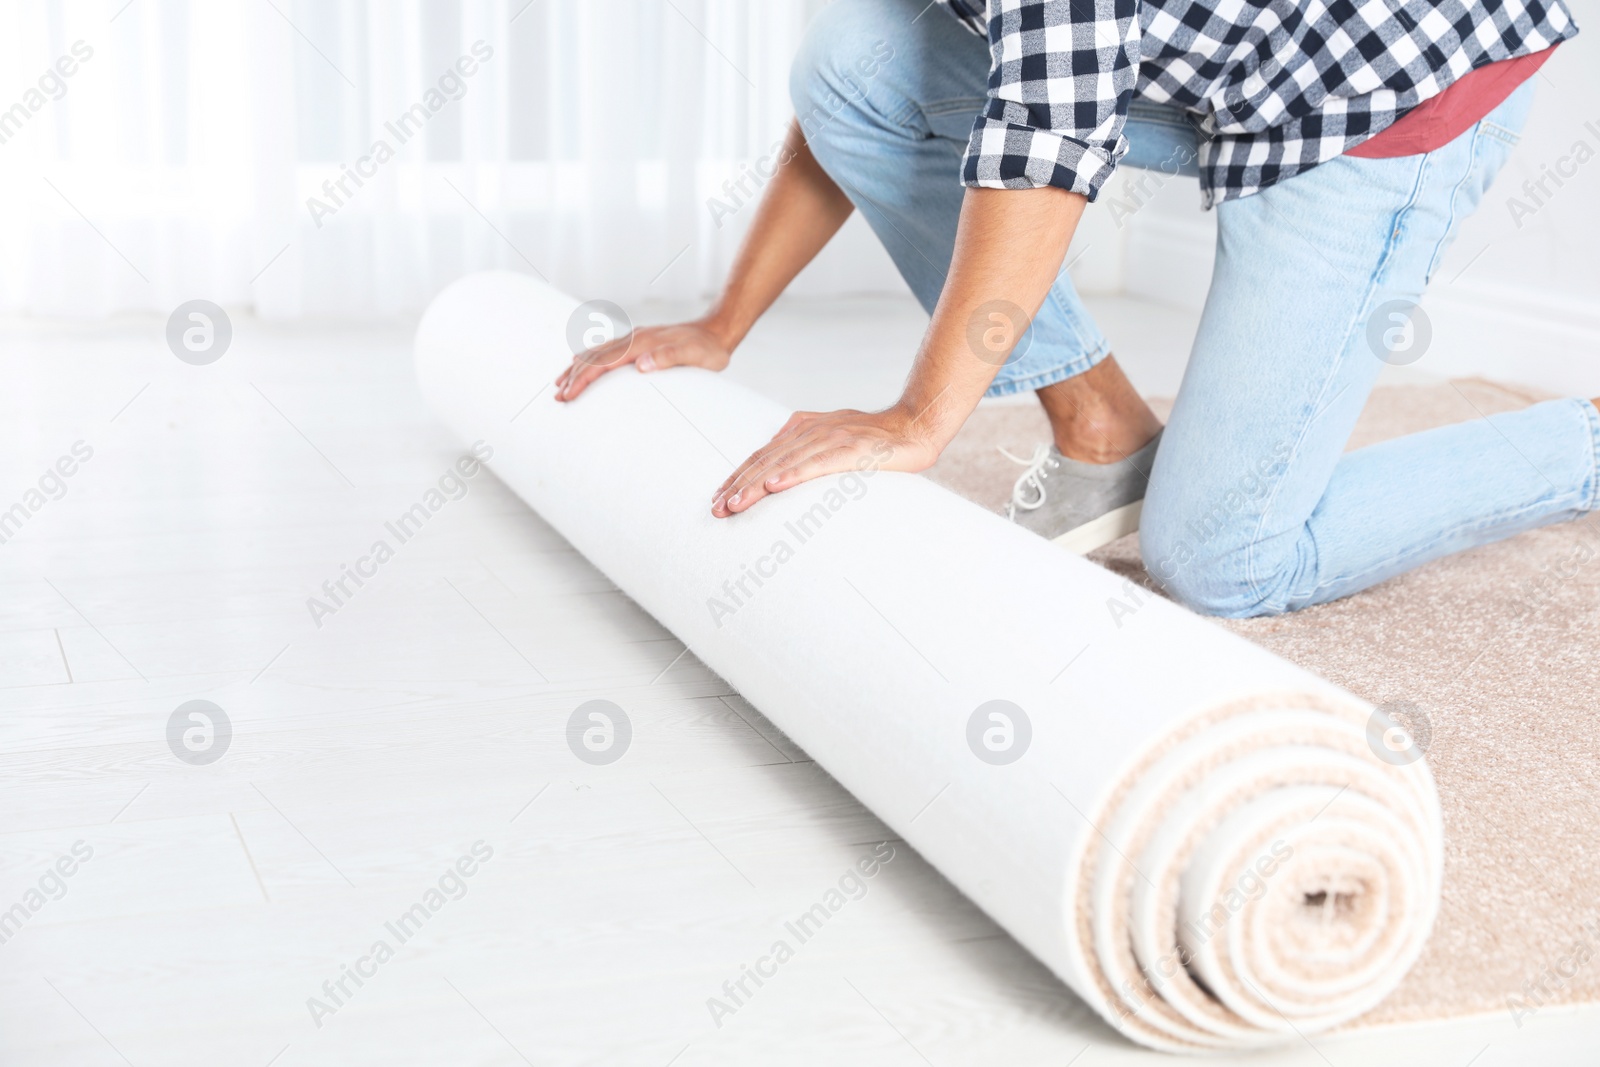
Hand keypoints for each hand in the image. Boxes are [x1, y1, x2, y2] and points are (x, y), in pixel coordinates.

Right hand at [554, 320, 732, 401]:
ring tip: (560, 383)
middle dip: (573, 377)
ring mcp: (635, 339)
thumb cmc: (708, 349)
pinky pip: (606, 349)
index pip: (604, 363)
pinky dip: (589, 357)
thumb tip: (640, 365)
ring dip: (577, 368)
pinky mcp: (639, 342)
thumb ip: (668, 358)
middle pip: (594, 358)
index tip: (569, 395)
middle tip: (558, 398)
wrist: (718, 331)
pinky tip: (580, 361)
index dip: (584, 379)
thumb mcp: (694, 355)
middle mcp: (634, 339)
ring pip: (597, 352)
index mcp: (642, 344)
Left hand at [711, 407, 941, 516]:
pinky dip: (795, 474)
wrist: (916, 425)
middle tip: (717, 509)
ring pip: (785, 462)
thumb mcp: (834, 440)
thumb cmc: (876, 439)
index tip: (719, 498)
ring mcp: (832, 437)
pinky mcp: (853, 448)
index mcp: (803, 427)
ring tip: (737, 504)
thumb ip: (807, 449)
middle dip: (738, 485)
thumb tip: (779, 472)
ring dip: (757, 485)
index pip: (763, 454)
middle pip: (766, 460)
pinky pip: (818, 463)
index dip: (738, 476)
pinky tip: (776, 486)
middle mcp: (812, 430)